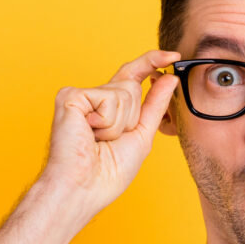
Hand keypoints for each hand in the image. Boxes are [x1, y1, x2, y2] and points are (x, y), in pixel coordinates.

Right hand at [39, 49, 179, 210]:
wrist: (84, 188)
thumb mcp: (141, 135)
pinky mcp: (70, 96)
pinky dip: (107, 122)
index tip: (174, 55)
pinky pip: (109, 99)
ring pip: (124, 93)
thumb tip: (170, 78)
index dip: (152, 62)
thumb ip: (155, 105)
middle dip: (132, 117)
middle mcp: (93, 98)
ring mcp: (80, 96)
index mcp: (108, 107)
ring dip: (119, 124)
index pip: (133, 76)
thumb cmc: (108, 173)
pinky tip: (90, 133)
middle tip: (110, 140)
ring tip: (99, 140)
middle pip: (132, 86)